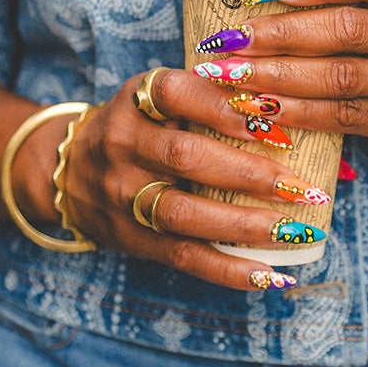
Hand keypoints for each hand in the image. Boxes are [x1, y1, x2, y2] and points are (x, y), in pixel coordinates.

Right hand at [61, 71, 325, 289]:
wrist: (66, 169)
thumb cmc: (137, 126)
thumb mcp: (155, 97)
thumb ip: (205, 96)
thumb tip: (283, 105)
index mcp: (135, 99)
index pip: (175, 92)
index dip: (221, 106)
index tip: (270, 119)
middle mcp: (123, 143)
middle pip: (184, 157)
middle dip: (248, 173)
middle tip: (301, 187)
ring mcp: (121, 193)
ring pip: (182, 213)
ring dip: (243, 225)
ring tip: (294, 231)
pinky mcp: (129, 237)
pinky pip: (180, 255)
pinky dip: (226, 268)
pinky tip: (268, 274)